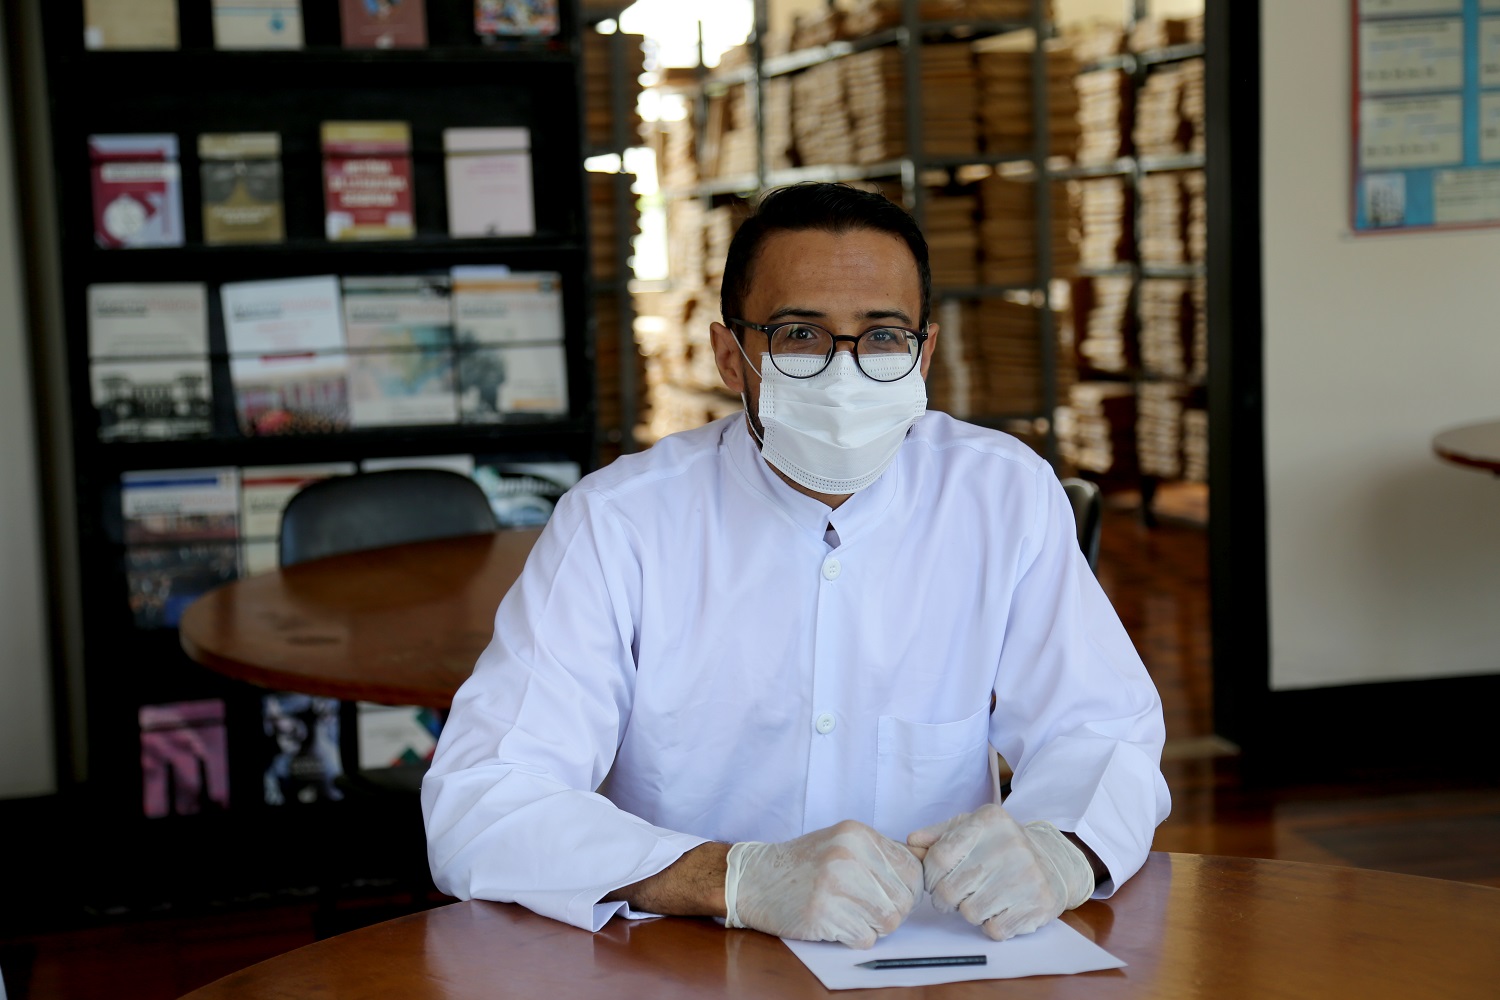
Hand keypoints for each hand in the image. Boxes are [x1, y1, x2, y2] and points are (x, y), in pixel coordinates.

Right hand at [724, 819, 923, 948]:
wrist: (755, 878)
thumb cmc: (803, 863)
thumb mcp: (842, 842)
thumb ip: (880, 852)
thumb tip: (927, 861)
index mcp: (858, 834)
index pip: (912, 868)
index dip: (908, 889)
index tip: (892, 894)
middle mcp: (849, 855)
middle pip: (903, 899)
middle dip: (892, 911)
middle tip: (868, 909)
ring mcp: (835, 884)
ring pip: (888, 921)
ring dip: (874, 926)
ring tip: (852, 915)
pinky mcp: (822, 913)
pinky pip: (864, 937)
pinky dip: (855, 937)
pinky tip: (836, 924)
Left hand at [907, 803, 1093, 940]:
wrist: (1054, 860)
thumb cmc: (1001, 846)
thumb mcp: (972, 828)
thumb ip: (939, 835)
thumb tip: (911, 844)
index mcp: (988, 821)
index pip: (939, 857)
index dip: (931, 876)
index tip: (937, 880)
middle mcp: (1009, 844)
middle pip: (950, 890)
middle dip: (946, 898)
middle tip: (957, 894)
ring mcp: (1027, 875)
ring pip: (970, 913)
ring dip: (970, 911)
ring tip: (983, 897)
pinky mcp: (1038, 903)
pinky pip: (994, 930)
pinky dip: (992, 925)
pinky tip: (1001, 908)